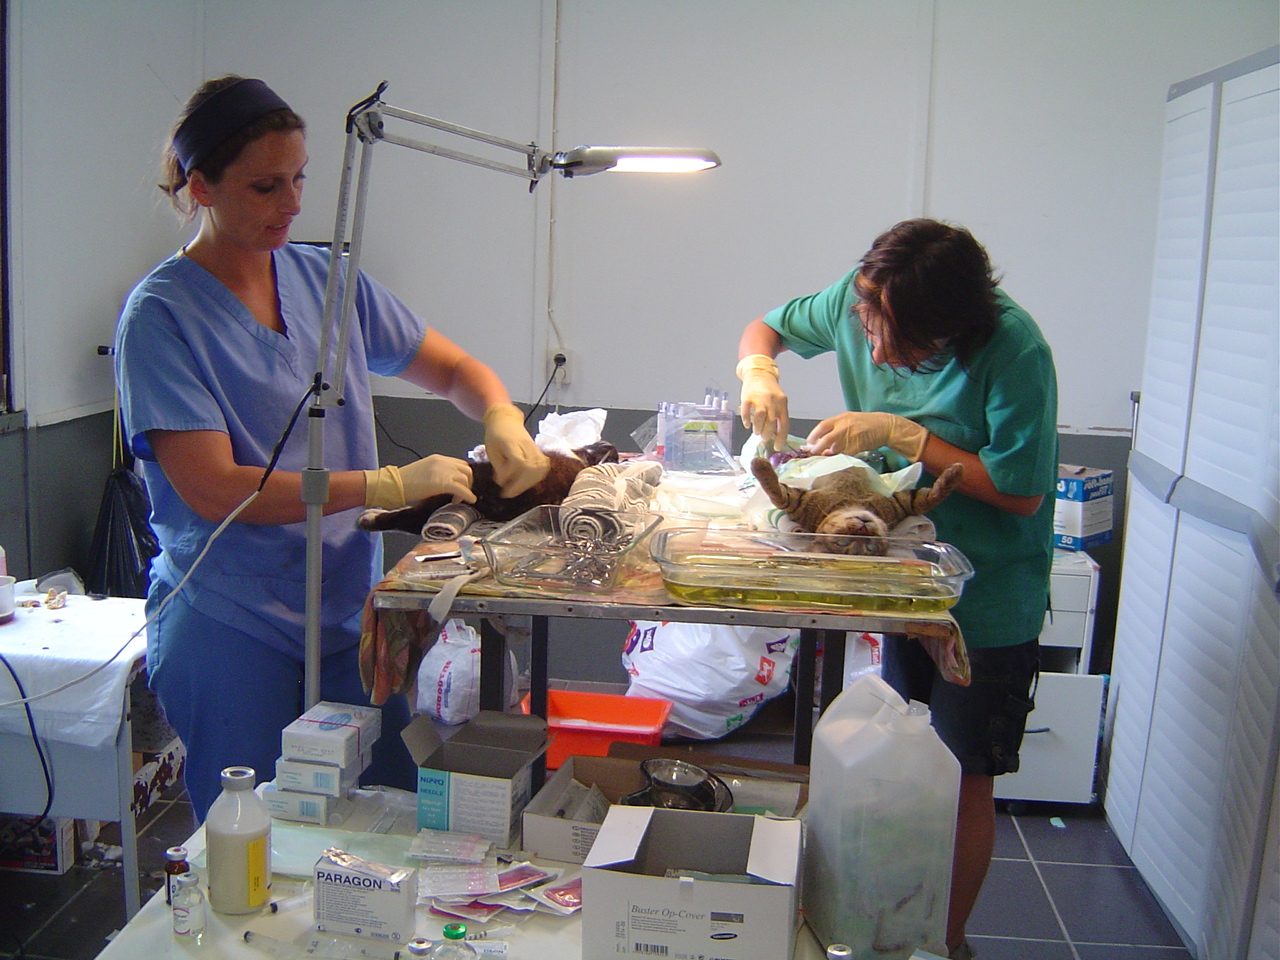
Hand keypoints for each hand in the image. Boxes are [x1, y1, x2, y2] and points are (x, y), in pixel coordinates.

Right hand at [363, 456, 475, 508]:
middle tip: (463, 493)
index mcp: (438, 459)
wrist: (395, 484)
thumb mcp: (424, 472)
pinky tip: (470, 500)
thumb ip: (437, 473)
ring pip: (466, 478)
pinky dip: (468, 495)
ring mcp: (444, 471)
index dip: (464, 475)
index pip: (459, 463)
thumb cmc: (405, 481)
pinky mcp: (443, 482)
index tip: (462, 485)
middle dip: (468, 482)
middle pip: (466, 470)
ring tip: (457, 499)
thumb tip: (447, 483)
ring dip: (466, 489)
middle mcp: (443, 462)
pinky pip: (462, 488)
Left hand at [483, 403, 549, 496]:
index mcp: (511, 443)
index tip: (500, 483)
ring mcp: (535, 448)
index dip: (510, 474)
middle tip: (509, 493)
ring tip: (518, 489)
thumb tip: (504, 482)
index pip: (517, 461)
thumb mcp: (491, 450)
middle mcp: (526, 445)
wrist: (505, 420)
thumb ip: (499, 467)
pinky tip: (528, 482)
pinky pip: (543, 467)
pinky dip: (537, 477)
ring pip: (540, 468)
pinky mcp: (539, 452)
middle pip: (531, 467)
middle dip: (521, 484)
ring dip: (529, 482)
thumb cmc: (495, 436)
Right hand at [736, 355, 789, 449]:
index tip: (777, 447)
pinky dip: (747, 420)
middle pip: (771, 422)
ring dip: (758, 428)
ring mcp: (759, 398)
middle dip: (767, 434)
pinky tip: (747, 425)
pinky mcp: (747, 397)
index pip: (784, 424)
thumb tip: (776, 435)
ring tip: (756, 432)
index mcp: (782, 404)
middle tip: (764, 438)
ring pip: (760, 417)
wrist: (759, 374)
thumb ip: (778, 416)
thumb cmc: (770, 391)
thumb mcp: (779, 402)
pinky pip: (747, 411)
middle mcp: (772, 401)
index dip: (781, 437)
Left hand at [806, 411, 928, 460]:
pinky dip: (839, 458)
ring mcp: (851, 436)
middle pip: (825, 439)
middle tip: (812, 453)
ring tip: (825, 458)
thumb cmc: (866, 424)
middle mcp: (844, 426)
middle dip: (816, 448)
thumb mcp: (850, 420)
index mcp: (841, 418)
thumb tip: (822, 442)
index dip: (813, 435)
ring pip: (834, 449)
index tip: (808, 443)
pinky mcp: (858, 446)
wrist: (885, 426)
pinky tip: (838, 460)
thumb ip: (837, 429)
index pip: (822, 426)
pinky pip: (845, 455)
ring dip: (827, 455)